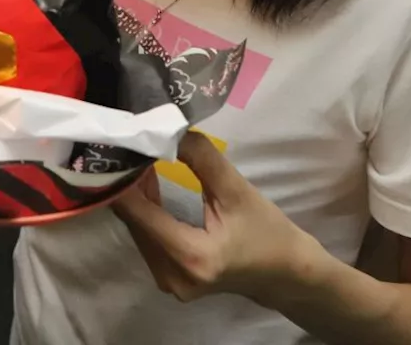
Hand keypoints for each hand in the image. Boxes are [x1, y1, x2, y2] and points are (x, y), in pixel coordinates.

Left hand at [113, 132, 316, 304]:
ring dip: (135, 195)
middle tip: (133, 145)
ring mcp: (167, 281)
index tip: (123, 144)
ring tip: (139, 160)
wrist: (286, 274)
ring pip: (135, 227)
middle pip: (132, 219)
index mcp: (190, 255)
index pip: (136, 211)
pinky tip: (149, 185)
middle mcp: (170, 274)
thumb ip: (201, 158)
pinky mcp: (168, 278)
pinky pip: (145, 237)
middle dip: (129, 181)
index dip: (124, 176)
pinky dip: (145, 211)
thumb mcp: (237, 190)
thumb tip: (166, 129)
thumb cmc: (267, 232)